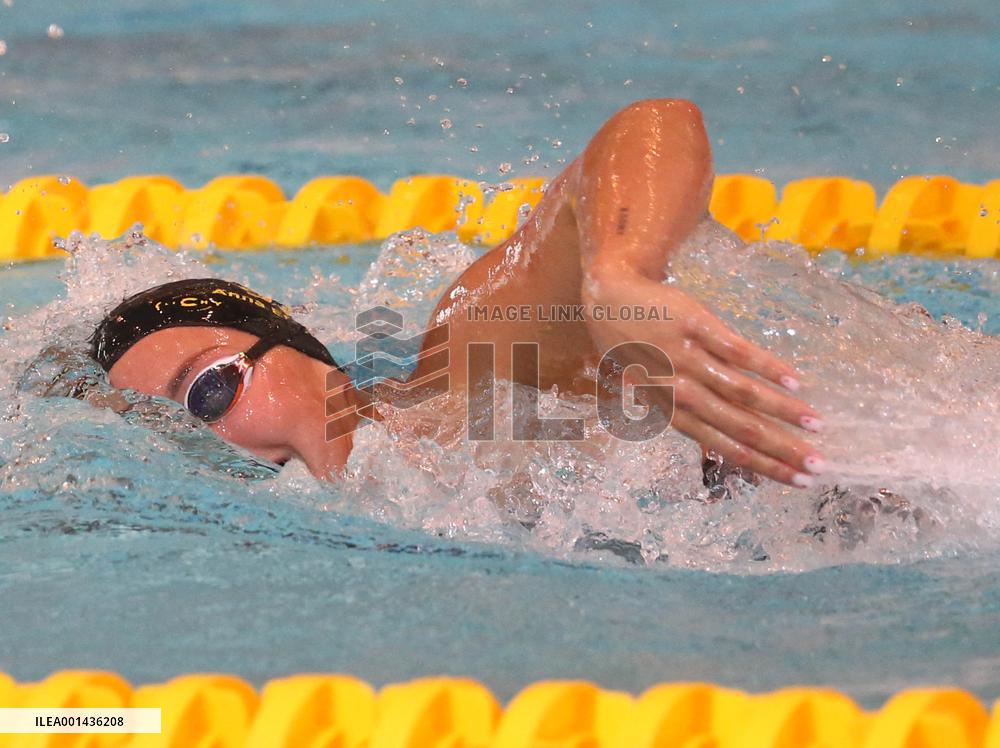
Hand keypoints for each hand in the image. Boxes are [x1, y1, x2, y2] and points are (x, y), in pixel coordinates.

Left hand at [582, 270, 824, 486]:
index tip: (798, 479)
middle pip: (739, 425)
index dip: (763, 465)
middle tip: (818, 464)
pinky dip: (767, 366)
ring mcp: (686, 356)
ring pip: (741, 391)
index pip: (725, 446)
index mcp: (671, 411)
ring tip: (816, 423)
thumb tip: (722, 450)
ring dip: (783, 410)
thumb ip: (687, 417)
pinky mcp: (695, 324)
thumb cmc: (636, 349)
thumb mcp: (652, 390)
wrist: (610, 296)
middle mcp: (679, 389)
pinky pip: (735, 350)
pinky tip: (794, 380)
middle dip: (781, 448)